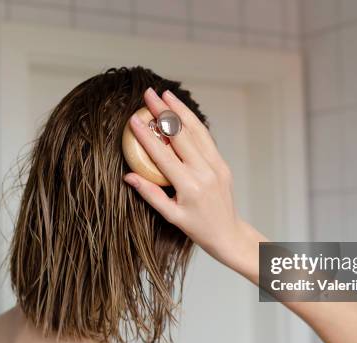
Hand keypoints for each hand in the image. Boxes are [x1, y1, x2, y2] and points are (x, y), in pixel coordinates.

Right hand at [124, 88, 254, 270]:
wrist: (228, 233)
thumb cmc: (197, 228)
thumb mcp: (171, 215)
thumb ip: (150, 194)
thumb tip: (128, 176)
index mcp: (189, 186)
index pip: (163, 155)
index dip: (147, 136)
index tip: (134, 119)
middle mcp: (204, 172)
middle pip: (181, 135)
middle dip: (164, 112)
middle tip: (149, 94)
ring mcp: (216, 166)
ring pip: (197, 131)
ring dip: (180, 111)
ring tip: (165, 94)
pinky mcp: (222, 163)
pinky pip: (206, 139)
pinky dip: (194, 123)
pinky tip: (182, 111)